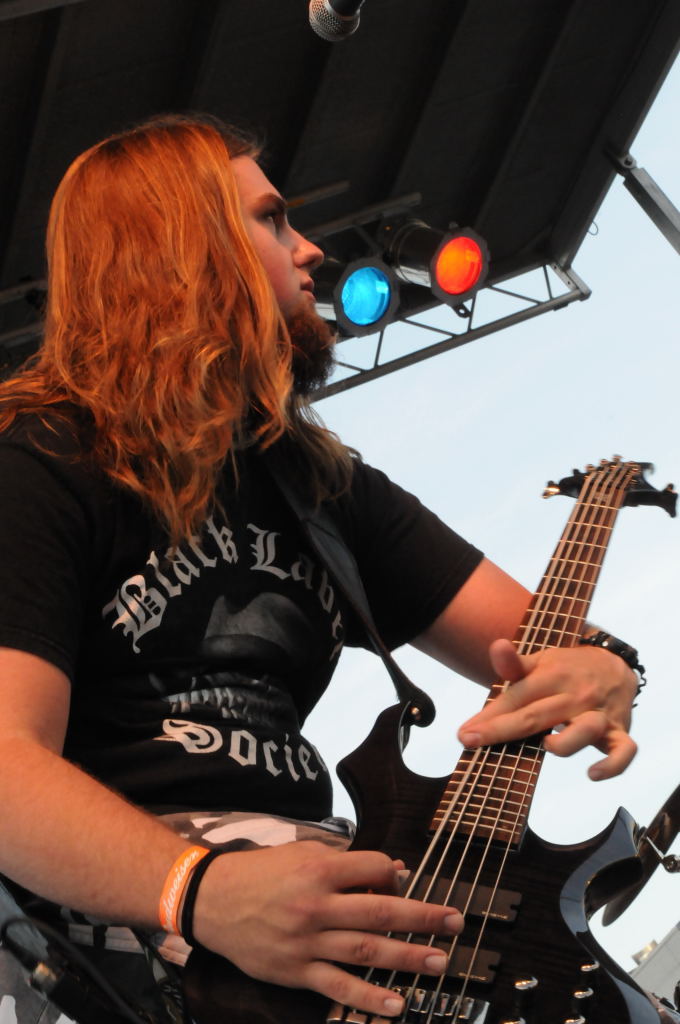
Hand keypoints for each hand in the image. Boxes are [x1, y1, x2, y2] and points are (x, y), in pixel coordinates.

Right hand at [193, 841, 463, 1017]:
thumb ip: (344, 860)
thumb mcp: (300, 852)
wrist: (211, 900)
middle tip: (455, 922)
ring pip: (366, 950)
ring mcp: (307, 942)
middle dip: (423, 918)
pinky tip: (396, 1004)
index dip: (395, 874)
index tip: (406, 881)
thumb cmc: (259, 873)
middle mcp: (317, 905)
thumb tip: (392, 872)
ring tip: (440, 961)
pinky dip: (368, 998)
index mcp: (319, 869)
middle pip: (381, 912)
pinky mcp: (296, 971)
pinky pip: (338, 987)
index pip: (375, 869)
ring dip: (407, 957)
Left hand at [457, 638, 637, 778]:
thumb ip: (514, 663)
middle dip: (502, 730)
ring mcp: (598, 714)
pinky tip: (592, 774)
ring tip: (546, 748)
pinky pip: (625, 751)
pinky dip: (613, 765)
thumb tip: (496, 646)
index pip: (516, 697)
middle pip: (538, 715)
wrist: (614, 663)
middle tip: (471, 741)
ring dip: (567, 741)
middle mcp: (575, 695)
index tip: (464, 733)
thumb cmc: (566, 669)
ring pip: (586, 729)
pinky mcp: (618, 731)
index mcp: (552, 676)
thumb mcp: (541, 661)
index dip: (489, 716)